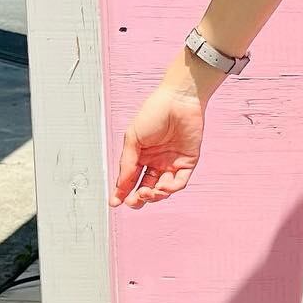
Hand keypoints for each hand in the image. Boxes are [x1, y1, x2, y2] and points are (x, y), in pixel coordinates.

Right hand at [109, 76, 207, 209]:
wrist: (178, 100)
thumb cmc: (153, 113)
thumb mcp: (133, 139)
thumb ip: (127, 163)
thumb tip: (121, 185)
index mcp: (140, 155)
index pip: (130, 179)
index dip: (122, 192)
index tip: (114, 203)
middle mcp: (156, 162)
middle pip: (146, 188)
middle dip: (139, 199)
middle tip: (133, 201)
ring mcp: (172, 163)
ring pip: (162, 190)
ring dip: (154, 196)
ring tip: (147, 192)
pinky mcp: (188, 162)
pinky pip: (179, 182)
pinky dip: (170, 189)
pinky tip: (162, 187)